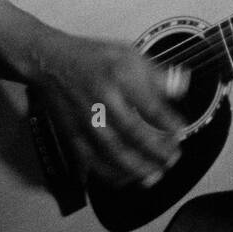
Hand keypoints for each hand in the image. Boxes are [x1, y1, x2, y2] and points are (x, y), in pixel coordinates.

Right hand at [27, 29, 187, 188]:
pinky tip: (127, 178)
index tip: (181, 131)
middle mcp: (101, 101)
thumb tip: (182, 86)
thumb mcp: (128, 53)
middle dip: (156, 150)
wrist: (50, 61)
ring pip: (113, 152)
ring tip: (156, 174)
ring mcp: (85, 121)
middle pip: (132, 133)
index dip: (167, 122)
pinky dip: (111, 174)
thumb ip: (157, 73)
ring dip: (137, 168)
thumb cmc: (92, 57)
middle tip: (172, 158)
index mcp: (118, 77)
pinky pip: (93, 161)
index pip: (148, 104)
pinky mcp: (73, 135)